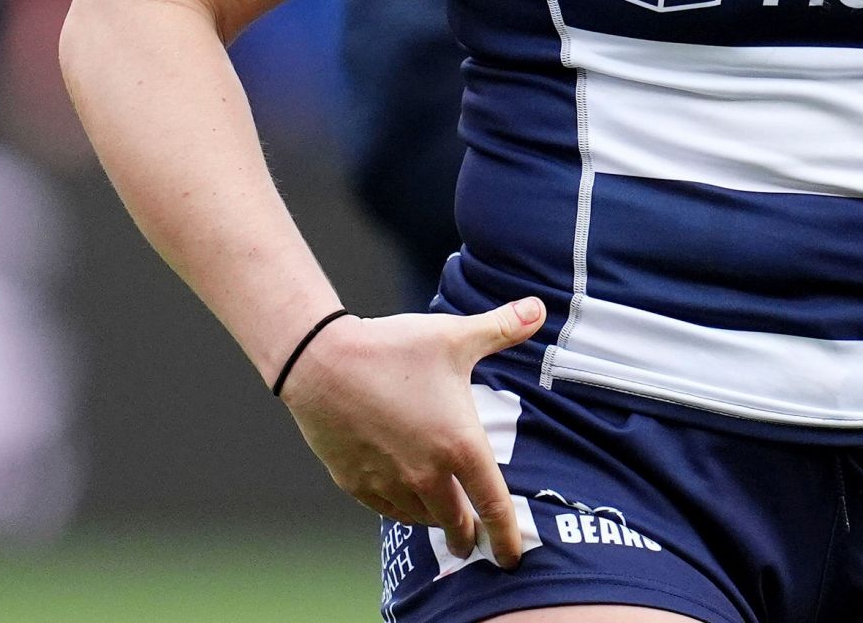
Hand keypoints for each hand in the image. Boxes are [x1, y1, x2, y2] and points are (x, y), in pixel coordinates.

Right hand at [278, 298, 547, 566]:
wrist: (323, 361)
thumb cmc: (394, 348)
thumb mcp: (455, 337)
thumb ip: (503, 328)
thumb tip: (540, 307)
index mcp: (459, 446)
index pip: (494, 506)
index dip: (507, 536)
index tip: (513, 556)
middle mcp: (427, 474)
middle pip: (457, 523)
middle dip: (469, 536)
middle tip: (474, 541)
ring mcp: (390, 483)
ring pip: (422, 518)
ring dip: (436, 521)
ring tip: (442, 518)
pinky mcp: (357, 484)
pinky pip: (387, 510)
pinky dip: (402, 511)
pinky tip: (405, 502)